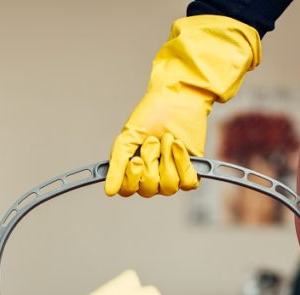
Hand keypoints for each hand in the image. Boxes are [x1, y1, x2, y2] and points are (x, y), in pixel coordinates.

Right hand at [104, 15, 260, 197]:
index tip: (136, 159)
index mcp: (132, 169)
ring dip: (168, 160)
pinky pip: (187, 182)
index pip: (127, 190)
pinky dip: (182, 161)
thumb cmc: (150, 114)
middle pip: (149, 189)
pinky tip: (178, 144)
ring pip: (168, 187)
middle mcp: (151, 177)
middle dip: (151, 162)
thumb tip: (109, 191)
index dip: (132, 178)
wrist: (177, 98)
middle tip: (153, 140)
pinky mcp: (190, 171)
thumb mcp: (128, 138)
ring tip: (167, 138)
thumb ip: (117, 165)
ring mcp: (171, 175)